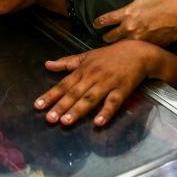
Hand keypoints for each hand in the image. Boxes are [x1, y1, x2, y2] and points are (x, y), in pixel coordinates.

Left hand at [35, 40, 156, 126]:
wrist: (137, 52)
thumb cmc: (110, 56)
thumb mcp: (87, 56)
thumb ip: (67, 62)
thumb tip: (47, 64)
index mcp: (83, 70)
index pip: (64, 84)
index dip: (51, 95)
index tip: (38, 106)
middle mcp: (92, 76)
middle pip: (74, 93)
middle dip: (61, 106)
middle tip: (49, 119)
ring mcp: (107, 83)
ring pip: (90, 98)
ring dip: (78, 110)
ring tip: (66, 122)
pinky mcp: (122, 90)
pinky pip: (113, 102)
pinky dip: (106, 112)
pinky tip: (98, 123)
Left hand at [93, 0, 176, 46]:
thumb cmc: (164, 4)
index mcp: (126, 13)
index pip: (105, 20)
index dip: (98, 23)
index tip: (95, 24)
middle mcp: (129, 28)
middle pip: (109, 37)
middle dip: (105, 36)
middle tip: (105, 36)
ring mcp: (136, 39)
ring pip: (118, 45)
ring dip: (115, 44)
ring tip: (115, 42)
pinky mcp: (144, 47)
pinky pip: (131, 50)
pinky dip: (127, 49)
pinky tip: (127, 49)